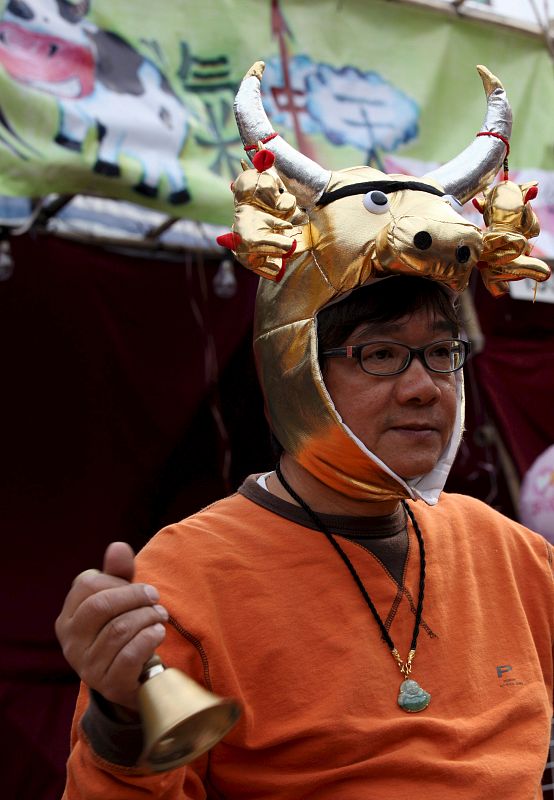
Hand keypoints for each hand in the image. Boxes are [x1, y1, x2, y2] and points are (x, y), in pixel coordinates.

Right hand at [55, 542, 167, 710]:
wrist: (133, 676)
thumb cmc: (124, 627)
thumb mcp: (120, 598)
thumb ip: (119, 572)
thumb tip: (118, 547)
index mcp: (68, 617)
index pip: (87, 584)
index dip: (120, 581)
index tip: (143, 588)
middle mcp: (70, 642)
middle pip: (100, 606)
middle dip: (135, 597)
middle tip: (155, 598)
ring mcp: (86, 666)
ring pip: (118, 629)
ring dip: (147, 617)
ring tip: (161, 616)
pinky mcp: (108, 684)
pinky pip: (128, 656)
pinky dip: (149, 638)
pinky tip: (158, 632)